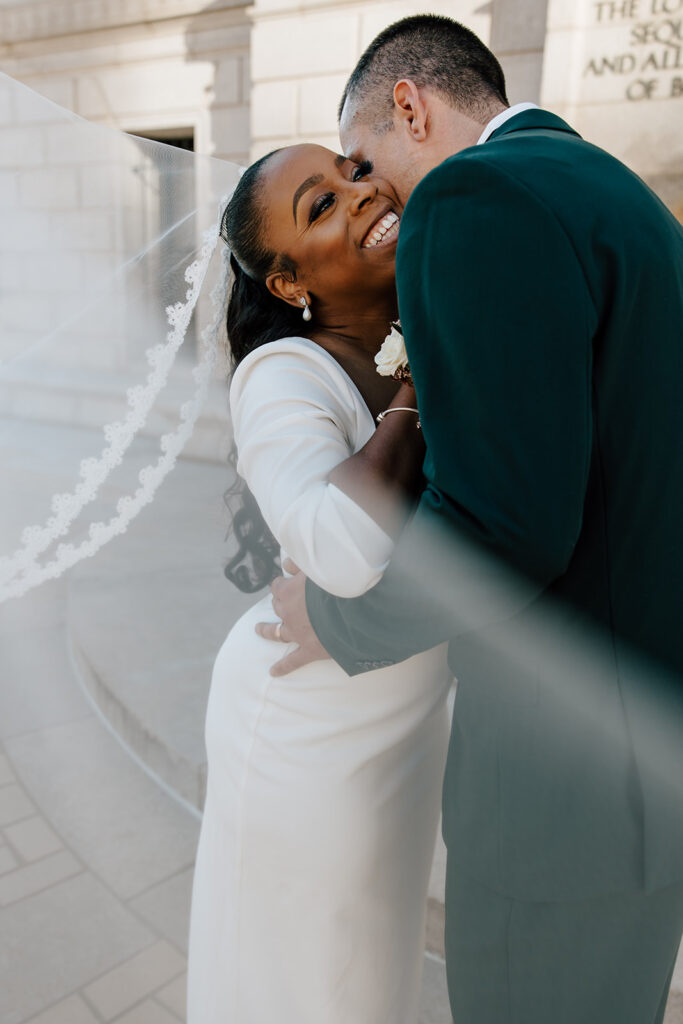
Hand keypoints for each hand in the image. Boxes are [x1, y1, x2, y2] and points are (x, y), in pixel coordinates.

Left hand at [255, 560, 330, 675]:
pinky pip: (293, 661)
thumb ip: (300, 564)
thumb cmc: (337, 583)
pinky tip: (273, 672)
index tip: (286, 581)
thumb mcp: (318, 567)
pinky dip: (283, 667)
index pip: (278, 586)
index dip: (282, 584)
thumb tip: (285, 565)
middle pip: (277, 606)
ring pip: (277, 632)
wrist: (354, 609)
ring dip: (267, 630)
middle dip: (279, 602)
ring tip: (259, 629)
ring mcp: (298, 633)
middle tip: (284, 600)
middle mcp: (289, 613)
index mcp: (289, 592)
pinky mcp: (310, 650)